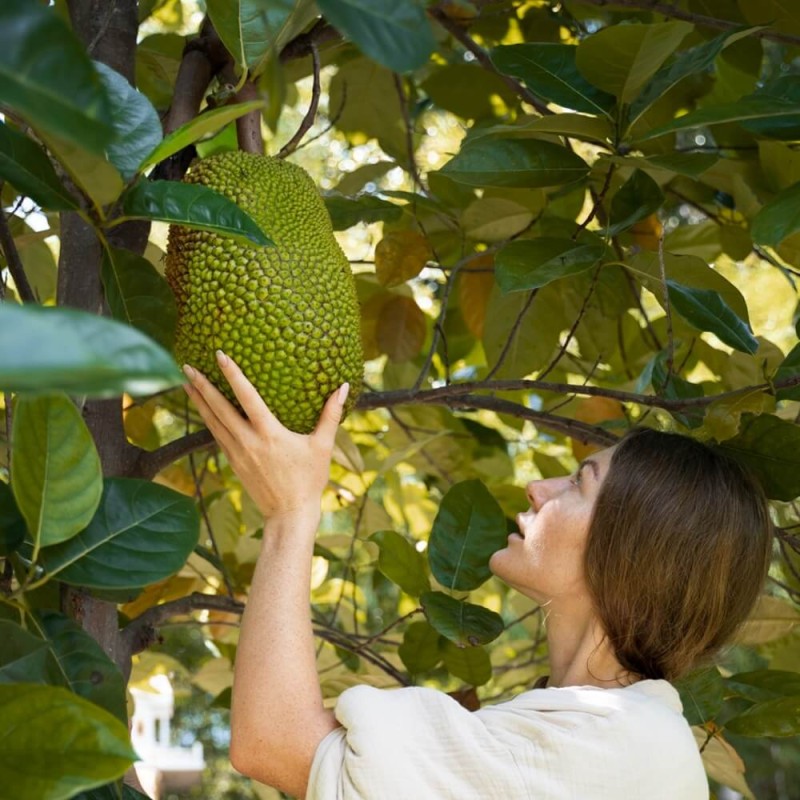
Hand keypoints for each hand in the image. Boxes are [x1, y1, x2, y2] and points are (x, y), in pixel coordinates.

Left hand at [182, 350, 348, 521]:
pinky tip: (203, 410)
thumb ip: (331, 415)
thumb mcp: (323, 446)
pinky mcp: (234, 463)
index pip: (246, 397)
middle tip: (187, 366)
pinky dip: (208, 420)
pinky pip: (217, 436)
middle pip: (219, 408)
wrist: (289, 514)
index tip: (220, 356)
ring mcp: (237, 453)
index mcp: (269, 434)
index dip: (233, 375)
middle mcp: (248, 441)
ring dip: (198, 401)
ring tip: (186, 382)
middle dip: (202, 386)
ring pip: (212, 422)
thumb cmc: (309, 480)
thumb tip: (344, 387)